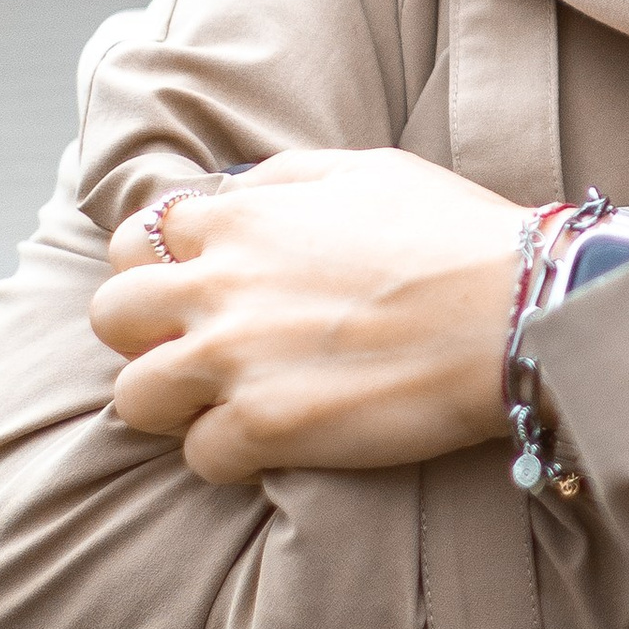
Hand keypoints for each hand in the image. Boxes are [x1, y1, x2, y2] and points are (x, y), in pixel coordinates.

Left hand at [95, 152, 523, 483]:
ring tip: (224, 403)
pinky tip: (273, 440)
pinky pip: (199, 458)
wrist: (515, 310)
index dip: (162, 265)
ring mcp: (235, 360)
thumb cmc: (454, 235)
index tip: (198, 287)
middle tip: (199, 347)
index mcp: (241, 219)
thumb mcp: (366, 170)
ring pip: (135, 397)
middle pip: (113, 316)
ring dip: (174, 402)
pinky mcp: (265, 427)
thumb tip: (232, 193)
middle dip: (144, 333)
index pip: (138, 238)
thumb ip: (282, 179)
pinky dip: (229, 455)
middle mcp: (219, 287)